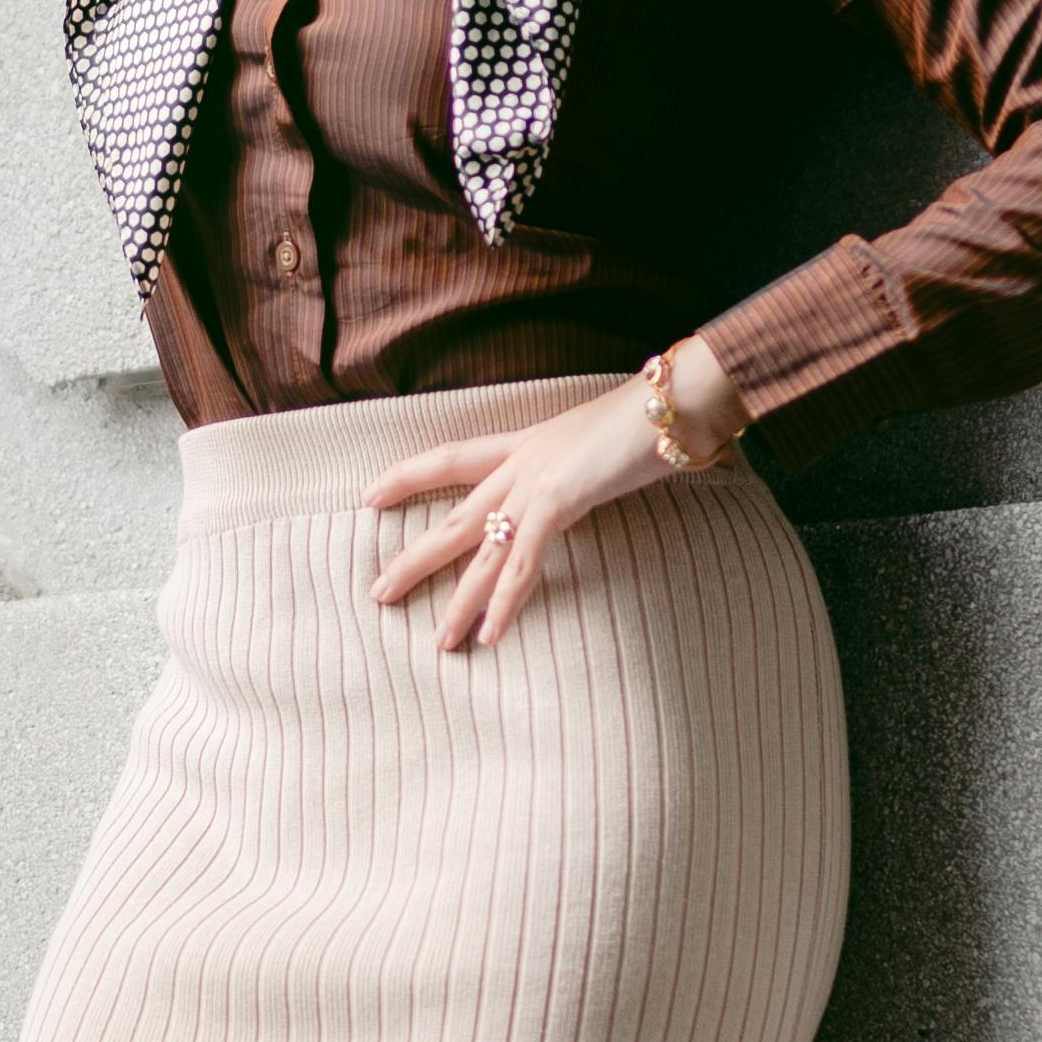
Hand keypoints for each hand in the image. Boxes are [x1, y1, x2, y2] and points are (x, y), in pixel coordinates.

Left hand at [366, 342, 746, 655]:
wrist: (672, 401)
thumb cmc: (648, 420)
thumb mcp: (599, 444)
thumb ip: (579, 466)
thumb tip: (580, 483)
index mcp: (527, 443)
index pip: (452, 458)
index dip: (407, 475)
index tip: (369, 495)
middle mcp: (521, 462)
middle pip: (452, 517)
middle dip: (414, 558)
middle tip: (378, 592)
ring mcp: (535, 482)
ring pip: (481, 551)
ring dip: (458, 600)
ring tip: (436, 639)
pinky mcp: (557, 500)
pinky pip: (521, 563)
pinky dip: (505, 603)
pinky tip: (488, 634)